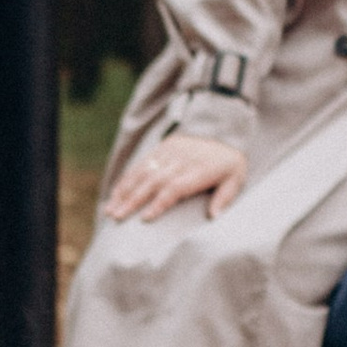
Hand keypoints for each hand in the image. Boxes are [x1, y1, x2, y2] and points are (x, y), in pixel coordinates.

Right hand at [107, 135, 250, 223]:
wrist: (221, 128)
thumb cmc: (228, 162)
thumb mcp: (236, 178)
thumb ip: (225, 197)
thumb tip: (214, 216)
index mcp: (200, 169)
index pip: (175, 187)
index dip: (159, 203)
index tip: (145, 218)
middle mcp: (181, 159)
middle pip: (153, 181)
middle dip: (133, 200)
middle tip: (117, 217)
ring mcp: (169, 152)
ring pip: (142, 172)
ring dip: (124, 192)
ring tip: (110, 210)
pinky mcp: (161, 147)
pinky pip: (141, 163)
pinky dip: (126, 179)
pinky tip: (115, 194)